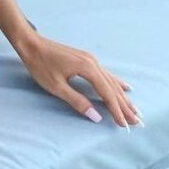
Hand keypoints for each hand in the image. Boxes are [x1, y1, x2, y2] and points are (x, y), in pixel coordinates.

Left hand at [16, 32, 141, 128]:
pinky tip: (125, 87)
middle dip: (125, 106)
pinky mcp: (86, 59)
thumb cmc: (40, 65)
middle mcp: (93, 63)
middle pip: (113, 88)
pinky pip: (106, 74)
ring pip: (111, 81)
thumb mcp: (56, 86)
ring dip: (123, 97)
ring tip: (135, 110)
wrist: (30, 43)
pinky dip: (117, 83)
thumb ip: (77, 101)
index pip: (107, 94)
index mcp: (88, 69)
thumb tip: (96, 116)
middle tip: (137, 122)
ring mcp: (91, 60)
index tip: (125, 125)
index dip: (116, 110)